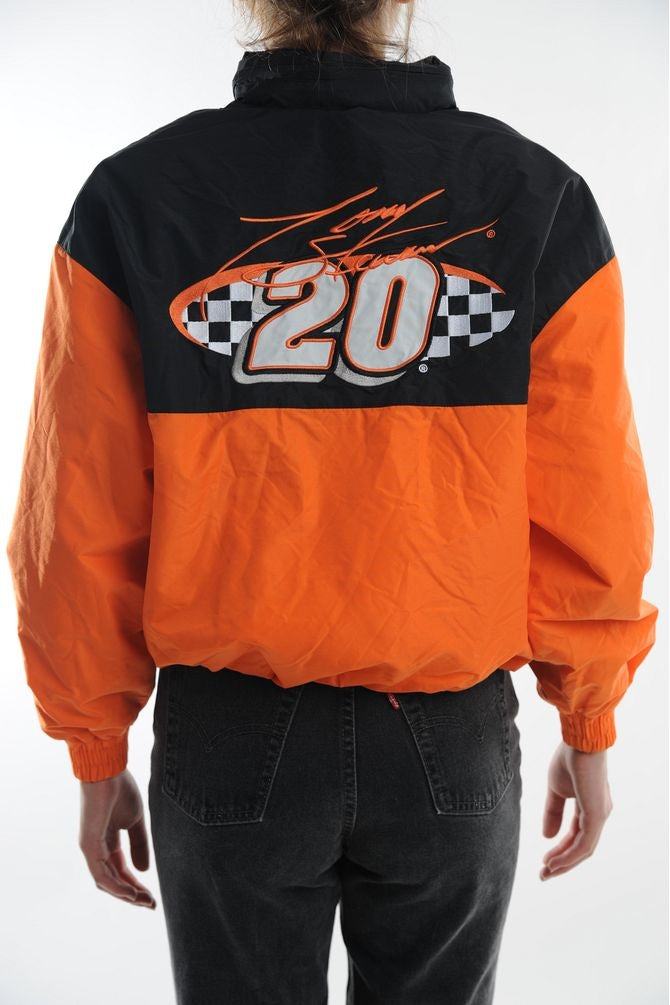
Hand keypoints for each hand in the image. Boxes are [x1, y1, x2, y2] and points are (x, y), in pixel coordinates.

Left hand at [79, 768, 156, 907]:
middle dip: (132, 894)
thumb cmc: (121, 789)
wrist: (108, 770)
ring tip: (144, 902)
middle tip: (151, 904)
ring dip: (126, 895)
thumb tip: (144, 871)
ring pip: (107, 882)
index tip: (153, 896)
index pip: (121, 870)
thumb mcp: (136, 820)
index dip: (136, 884)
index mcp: (107, 841)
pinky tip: (131, 894)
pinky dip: (117, 886)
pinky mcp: (89, 846)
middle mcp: (96, 848)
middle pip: (114, 880)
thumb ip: (139, 844)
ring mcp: (90, 849)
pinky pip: (102, 874)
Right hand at [539, 741, 612, 880]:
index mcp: (590, 806)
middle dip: (562, 862)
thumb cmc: (569, 758)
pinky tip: (554, 862)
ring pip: (584, 849)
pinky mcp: (597, 815)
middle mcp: (599, 813)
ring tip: (546, 871)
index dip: (560, 850)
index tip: (543, 861)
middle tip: (544, 875)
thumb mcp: (555, 789)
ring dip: (565, 863)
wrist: (579, 739)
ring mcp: (600, 815)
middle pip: (581, 847)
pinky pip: (584, 844)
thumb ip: (552, 812)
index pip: (576, 835)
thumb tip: (546, 836)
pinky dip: (569, 856)